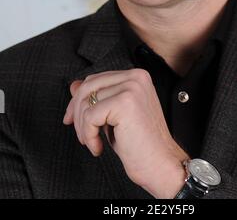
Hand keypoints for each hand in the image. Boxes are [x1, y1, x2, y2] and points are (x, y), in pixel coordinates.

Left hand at [63, 68, 188, 197]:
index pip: (96, 79)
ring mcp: (131, 87)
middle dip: (76, 112)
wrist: (160, 164)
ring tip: (93, 142)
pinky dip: (88, 135)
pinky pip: (90, 116)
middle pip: (89, 86)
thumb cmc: (140, 143)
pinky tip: (98, 148)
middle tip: (80, 134)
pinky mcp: (125, 102)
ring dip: (83, 127)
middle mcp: (136, 77)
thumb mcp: (113, 115)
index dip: (78, 99)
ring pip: (87, 102)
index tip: (72, 118)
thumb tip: (74, 86)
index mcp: (136, 76)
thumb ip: (98, 97)